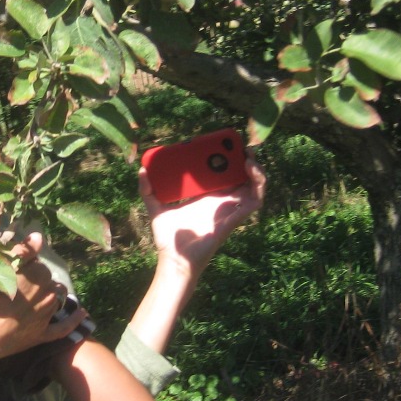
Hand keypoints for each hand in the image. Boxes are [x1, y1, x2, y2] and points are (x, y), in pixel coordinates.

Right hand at [0, 233, 86, 365]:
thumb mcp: (2, 268)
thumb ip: (23, 250)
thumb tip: (38, 236)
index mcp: (38, 275)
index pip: (38, 264)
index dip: (27, 266)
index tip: (17, 270)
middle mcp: (48, 294)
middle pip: (49, 280)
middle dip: (38, 280)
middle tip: (21, 285)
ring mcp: (47, 315)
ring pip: (58, 298)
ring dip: (50, 294)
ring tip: (35, 296)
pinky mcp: (43, 334)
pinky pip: (64, 327)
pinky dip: (74, 320)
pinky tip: (82, 313)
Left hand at [139, 154, 265, 282]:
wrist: (175, 258)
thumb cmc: (169, 237)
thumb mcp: (156, 207)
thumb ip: (147, 190)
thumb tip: (142, 170)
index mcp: (207, 195)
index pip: (224, 173)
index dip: (229, 158)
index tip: (224, 142)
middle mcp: (222, 200)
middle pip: (242, 176)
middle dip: (245, 159)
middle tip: (239, 144)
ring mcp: (231, 208)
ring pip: (255, 186)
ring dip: (256, 169)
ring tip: (247, 155)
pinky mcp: (236, 217)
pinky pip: (256, 200)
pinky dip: (258, 183)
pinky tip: (250, 170)